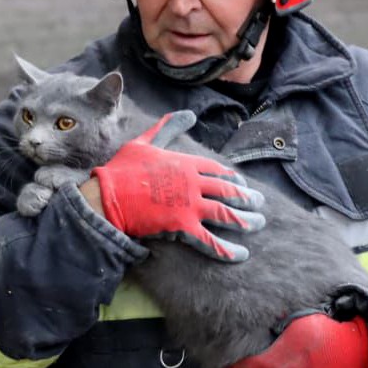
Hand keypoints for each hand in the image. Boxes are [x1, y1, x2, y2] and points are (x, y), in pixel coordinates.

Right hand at [90, 110, 264, 260]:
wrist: (107, 196)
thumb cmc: (123, 169)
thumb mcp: (145, 142)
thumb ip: (168, 127)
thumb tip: (187, 113)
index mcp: (186, 162)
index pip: (217, 170)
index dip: (233, 178)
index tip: (242, 184)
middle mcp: (193, 183)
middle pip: (228, 191)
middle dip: (247, 198)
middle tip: (260, 204)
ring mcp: (190, 205)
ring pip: (226, 214)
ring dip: (246, 220)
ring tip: (258, 224)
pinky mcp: (183, 227)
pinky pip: (210, 241)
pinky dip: (227, 249)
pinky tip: (241, 254)